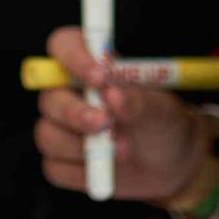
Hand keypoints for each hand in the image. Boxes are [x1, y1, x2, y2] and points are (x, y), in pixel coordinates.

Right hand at [33, 26, 206, 201]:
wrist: (170, 165)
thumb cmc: (163, 124)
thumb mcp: (162, 110)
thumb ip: (139, 101)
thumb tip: (113, 95)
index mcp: (90, 67)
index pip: (64, 46)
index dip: (74, 57)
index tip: (100, 77)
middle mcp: (69, 94)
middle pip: (50, 97)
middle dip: (76, 113)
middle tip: (106, 124)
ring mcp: (61, 128)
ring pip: (48, 134)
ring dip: (83, 147)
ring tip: (124, 150)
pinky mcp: (60, 162)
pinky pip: (55, 167)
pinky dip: (82, 172)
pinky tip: (107, 170)